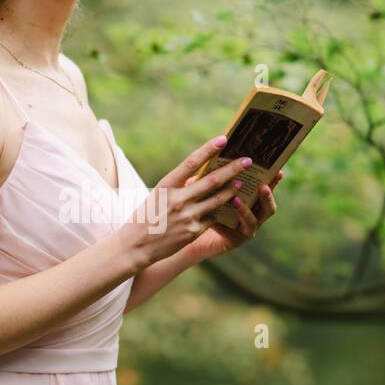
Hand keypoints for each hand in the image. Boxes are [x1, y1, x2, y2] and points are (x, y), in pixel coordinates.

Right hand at [115, 136, 259, 270]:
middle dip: (233, 169)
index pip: (191, 162)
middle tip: (248, 160)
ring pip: (217, 200)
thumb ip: (179, 186)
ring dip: (232, 190)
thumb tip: (201, 177)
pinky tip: (229, 207)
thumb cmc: (147, 215)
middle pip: (212, 181)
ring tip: (242, 183)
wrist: (136, 245)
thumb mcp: (159, 195)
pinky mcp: (193, 232)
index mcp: (166, 185)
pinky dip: (221, 211)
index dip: (209, 149)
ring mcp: (187, 216)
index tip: (224, 139)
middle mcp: (178, 199)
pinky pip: (213, 218)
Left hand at [186, 169, 282, 262]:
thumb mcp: (207, 189)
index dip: (274, 181)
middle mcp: (254, 216)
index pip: (266, 189)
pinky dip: (232, 219)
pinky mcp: (236, 241)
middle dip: (268, 196)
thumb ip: (212, 177)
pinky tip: (223, 211)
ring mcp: (246, 230)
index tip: (279, 170)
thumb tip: (212, 156)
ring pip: (254, 220)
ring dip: (245, 209)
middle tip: (264, 186)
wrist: (191, 232)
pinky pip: (237, 231)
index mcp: (252, 201)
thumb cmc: (201, 206)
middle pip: (268, 207)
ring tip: (236, 199)